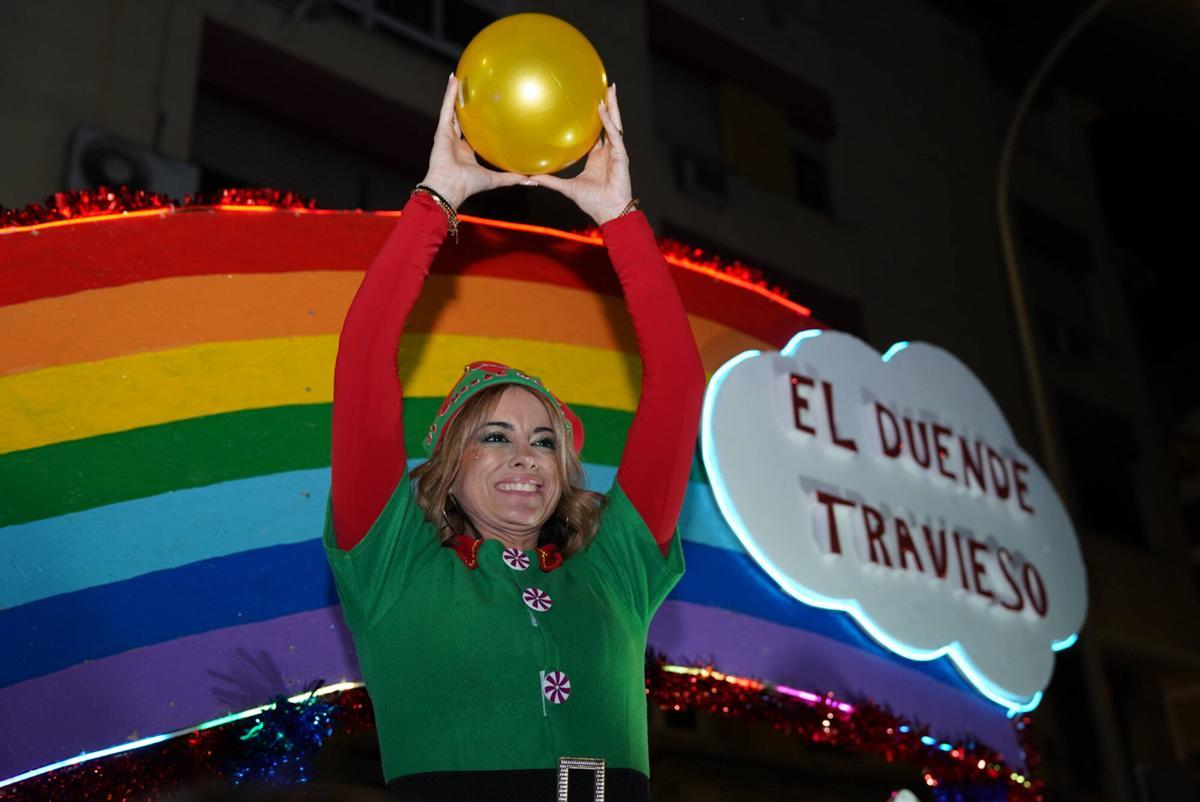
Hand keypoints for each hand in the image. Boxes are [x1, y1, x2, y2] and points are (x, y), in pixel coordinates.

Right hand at [420, 74, 528, 208]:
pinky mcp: (442, 129)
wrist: (451, 186)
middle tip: (471, 90)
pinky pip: (447, 108)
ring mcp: (448, 134)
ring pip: (452, 109)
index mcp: (466, 152)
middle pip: (461, 118)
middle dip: (465, 105)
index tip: (486, 113)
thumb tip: (532, 179)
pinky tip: (453, 80)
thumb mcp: (495, 179)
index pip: (472, 133)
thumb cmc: (470, 184)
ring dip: (455, 94)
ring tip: (459, 78)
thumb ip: (512, 177)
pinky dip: (449, 94)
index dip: (478, 123)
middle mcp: (456, 141)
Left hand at [534, 84, 632, 224]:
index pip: (597, 132)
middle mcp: (608, 151)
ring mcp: (616, 152)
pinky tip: (601, 108)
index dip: (595, 118)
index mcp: (597, 157)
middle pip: (608, 122)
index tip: (590, 102)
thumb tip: (530, 176)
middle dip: (608, 104)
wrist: (608, 212)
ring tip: (610, 88)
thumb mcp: (566, 187)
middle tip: (605, 86)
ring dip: (613, 105)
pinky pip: (614, 134)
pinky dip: (607, 121)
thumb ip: (550, 181)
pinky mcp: (620, 155)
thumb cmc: (592, 202)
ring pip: (615, 123)